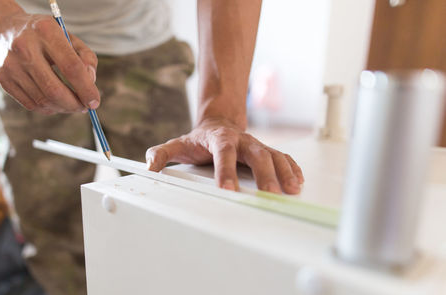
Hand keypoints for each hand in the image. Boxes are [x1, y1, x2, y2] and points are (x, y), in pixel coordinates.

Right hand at [0, 13, 98, 113]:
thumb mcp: (69, 37)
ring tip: (73, 104)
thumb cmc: (45, 36)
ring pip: (43, 100)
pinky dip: (49, 108)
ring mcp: (10, 64)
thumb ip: (86, 58)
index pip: (71, 67)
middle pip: (54, 89)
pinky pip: (31, 104)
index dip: (86, 89)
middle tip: (85, 107)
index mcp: (45, 31)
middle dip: (74, 104)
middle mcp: (24, 47)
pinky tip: (56, 103)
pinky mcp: (2, 78)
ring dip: (63, 108)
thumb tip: (90, 83)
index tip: (95, 102)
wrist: (4, 29)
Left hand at [146, 118, 303, 193]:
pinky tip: (297, 182)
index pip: (224, 153)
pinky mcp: (266, 150)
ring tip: (291, 190)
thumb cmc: (199, 139)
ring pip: (273, 155)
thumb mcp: (178, 144)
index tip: (227, 189)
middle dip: (264, 173)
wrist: (218, 123)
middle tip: (268, 193)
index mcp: (219, 138)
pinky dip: (291, 168)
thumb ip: (162, 154)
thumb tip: (149, 165)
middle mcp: (241, 140)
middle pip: (256, 153)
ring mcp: (256, 145)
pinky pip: (282, 157)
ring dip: (283, 172)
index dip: (225, 170)